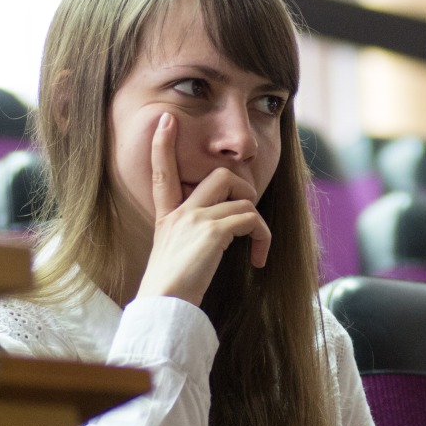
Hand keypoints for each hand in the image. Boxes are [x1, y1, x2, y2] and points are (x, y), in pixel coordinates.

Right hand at [135, 111, 271, 305]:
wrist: (164, 304)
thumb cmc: (170, 290)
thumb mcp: (173, 256)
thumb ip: (188, 237)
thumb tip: (218, 234)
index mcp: (167, 217)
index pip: (162, 173)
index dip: (162, 146)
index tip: (166, 120)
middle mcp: (180, 213)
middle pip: (219, 176)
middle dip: (244, 188)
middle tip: (249, 215)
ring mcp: (196, 219)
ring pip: (243, 200)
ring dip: (257, 223)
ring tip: (256, 248)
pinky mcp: (213, 231)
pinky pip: (252, 219)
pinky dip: (263, 238)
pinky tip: (258, 260)